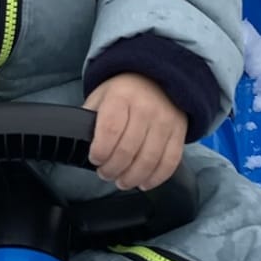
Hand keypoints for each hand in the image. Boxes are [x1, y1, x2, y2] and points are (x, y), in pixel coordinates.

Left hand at [83, 74, 187, 190]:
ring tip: (122, 182)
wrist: (157, 77)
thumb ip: (90, 118)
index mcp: (121, 96)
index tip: (95, 159)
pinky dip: (156, 178)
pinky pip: (170, 161)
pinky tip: (144, 183)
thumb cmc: (124, 92)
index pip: (110, 129)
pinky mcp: (179, 132)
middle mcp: (145, 108)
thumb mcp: (101, 96)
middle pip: (128, 149)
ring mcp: (165, 120)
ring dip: (132, 178)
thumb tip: (81, 143)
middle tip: (106, 174)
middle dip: (113, 169)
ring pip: (149, 159)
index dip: (101, 151)